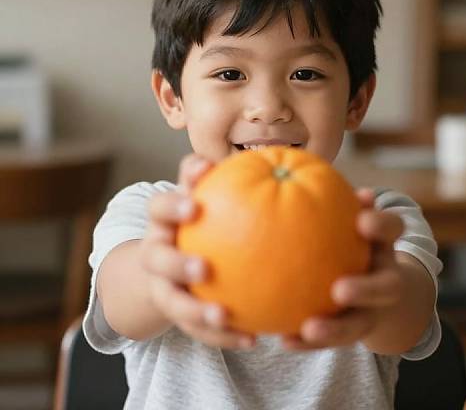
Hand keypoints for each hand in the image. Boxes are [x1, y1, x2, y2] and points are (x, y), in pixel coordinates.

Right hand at [140, 153, 255, 349]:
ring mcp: (161, 285)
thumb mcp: (204, 199)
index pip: (160, 206)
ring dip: (195, 309)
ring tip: (222, 315)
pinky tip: (253, 339)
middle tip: (203, 267)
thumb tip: (277, 160)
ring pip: (170, 300)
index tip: (197, 205)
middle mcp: (156, 251)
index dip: (174, 204)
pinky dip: (223, 335)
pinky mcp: (175, 313)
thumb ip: (225, 183)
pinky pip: (196, 328)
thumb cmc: (198, 222)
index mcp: (163, 220)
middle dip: (176, 262)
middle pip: (155, 257)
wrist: (167, 264)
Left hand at [281, 188, 404, 350]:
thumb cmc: (343, 237)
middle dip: (369, 287)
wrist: (370, 286)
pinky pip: (332, 339)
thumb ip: (316, 197)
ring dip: (337, 327)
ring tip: (309, 327)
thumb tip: (273, 161)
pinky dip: (309, 341)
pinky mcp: (355, 329)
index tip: (361, 218)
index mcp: (380, 244)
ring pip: (363, 322)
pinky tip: (283, 340)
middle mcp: (384, 276)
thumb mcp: (337, 218)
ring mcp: (373, 308)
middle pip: (389, 284)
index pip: (391, 228)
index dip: (381, 223)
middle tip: (341, 288)